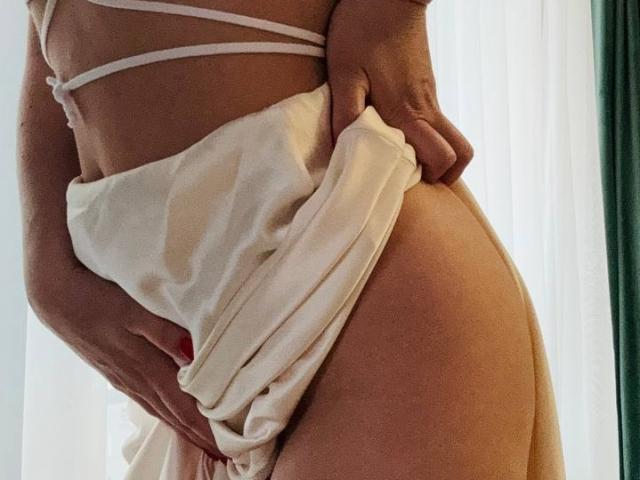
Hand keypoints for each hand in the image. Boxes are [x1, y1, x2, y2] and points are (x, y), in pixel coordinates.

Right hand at [29, 261, 227, 461]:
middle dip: (197, 435)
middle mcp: (134, 378)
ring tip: (201, 441)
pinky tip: (168, 415)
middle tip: (222, 453)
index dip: (204, 427)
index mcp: (144, 366)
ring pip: (159, 410)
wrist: (55, 297)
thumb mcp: (133, 310)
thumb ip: (164, 333)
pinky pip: (145, 400)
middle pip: (172, 414)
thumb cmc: (95, 298)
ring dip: (181, 427)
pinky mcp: (114, 371)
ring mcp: (123, 377)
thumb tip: (192, 356)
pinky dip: (163, 413)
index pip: (181, 405)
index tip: (225, 445)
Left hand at [326, 0, 473, 184]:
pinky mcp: (426, 87)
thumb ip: (345, 115)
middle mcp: (426, 109)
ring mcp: (430, 97)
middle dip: (441, 174)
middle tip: (408, 179)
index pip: (441, 159)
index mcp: (408, 113)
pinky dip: (424, 137)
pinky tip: (394, 134)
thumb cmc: (365, 30)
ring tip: (401, 161)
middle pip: (458, 155)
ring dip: (433, 156)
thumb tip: (342, 151)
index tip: (398, 183)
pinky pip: (436, 122)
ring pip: (449, 139)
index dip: (427, 179)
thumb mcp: (344, 73)